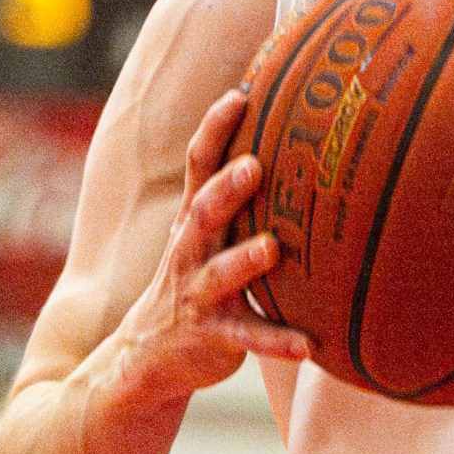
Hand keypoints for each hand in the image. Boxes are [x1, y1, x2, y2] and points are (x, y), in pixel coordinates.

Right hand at [107, 90, 311, 410]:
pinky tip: (309, 345)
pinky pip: (248, 338)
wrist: (144, 359)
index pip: (199, 167)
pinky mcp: (214, 337)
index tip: (239, 95)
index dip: (214, 130)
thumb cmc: (195, 278)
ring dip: (245, 260)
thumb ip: (237, 195)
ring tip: (271, 248)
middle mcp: (190, 252)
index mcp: (194, 221)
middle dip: (226, 189)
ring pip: (221, 274)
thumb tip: (295, 140)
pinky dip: (277, 340)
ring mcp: (198, 295)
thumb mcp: (206, 234)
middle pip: (204, 213)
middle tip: (254, 165)